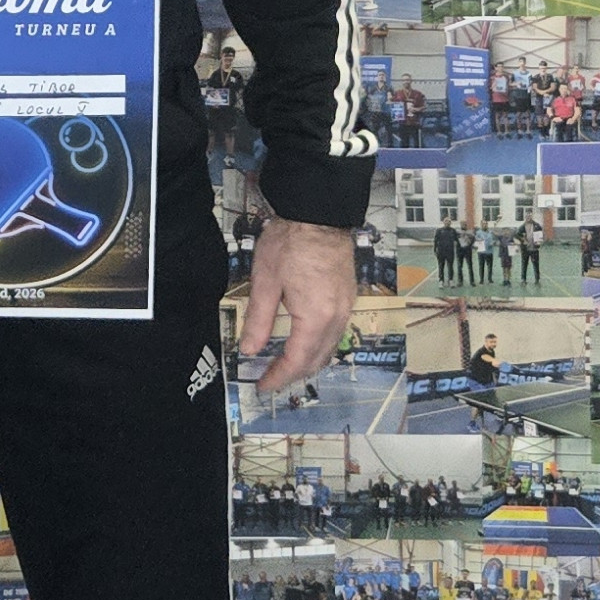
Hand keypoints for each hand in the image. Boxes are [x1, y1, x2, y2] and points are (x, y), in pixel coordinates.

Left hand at [237, 216, 358, 396]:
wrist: (320, 213)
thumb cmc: (290, 243)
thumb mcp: (265, 282)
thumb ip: (258, 320)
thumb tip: (249, 350)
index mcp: (315, 317)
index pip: (297, 361)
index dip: (278, 377)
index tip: (261, 386)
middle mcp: (336, 317)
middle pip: (317, 359)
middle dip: (293, 374)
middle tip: (270, 379)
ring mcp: (347, 306)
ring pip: (330, 348)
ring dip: (309, 362)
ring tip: (285, 365)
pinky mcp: (349, 296)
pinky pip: (337, 332)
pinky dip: (320, 345)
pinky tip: (305, 342)